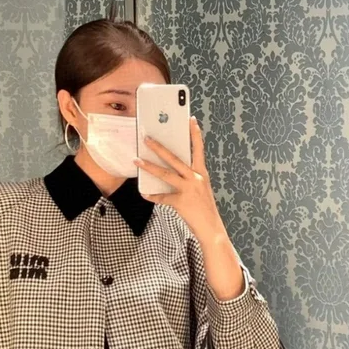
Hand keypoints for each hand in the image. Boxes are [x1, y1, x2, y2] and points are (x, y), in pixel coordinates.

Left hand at [134, 116, 224, 241]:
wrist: (211, 228)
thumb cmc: (204, 209)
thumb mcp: (200, 189)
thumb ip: (188, 179)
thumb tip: (170, 171)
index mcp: (202, 174)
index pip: (199, 149)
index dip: (195, 134)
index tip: (190, 120)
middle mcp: (196, 179)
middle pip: (175, 158)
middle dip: (159, 147)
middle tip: (147, 138)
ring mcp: (188, 190)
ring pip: (165, 174)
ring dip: (149, 167)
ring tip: (137, 160)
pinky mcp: (181, 202)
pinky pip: (162, 197)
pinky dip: (152, 195)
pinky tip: (145, 193)